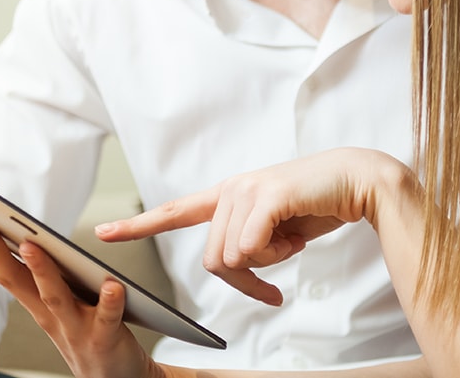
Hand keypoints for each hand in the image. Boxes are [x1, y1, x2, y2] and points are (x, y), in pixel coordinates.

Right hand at [0, 206, 164, 377]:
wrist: (112, 376)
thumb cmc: (84, 331)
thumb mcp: (53, 300)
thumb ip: (39, 270)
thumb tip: (21, 228)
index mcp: (32, 298)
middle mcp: (47, 312)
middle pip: (12, 276)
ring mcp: (74, 326)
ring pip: (54, 296)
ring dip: (41, 271)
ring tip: (33, 245)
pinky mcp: (105, 337)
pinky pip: (108, 317)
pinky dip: (110, 301)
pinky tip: (113, 285)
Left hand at [96, 147, 412, 305]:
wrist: (356, 182)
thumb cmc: (317, 206)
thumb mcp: (276, 233)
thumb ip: (249, 245)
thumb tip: (237, 265)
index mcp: (228, 196)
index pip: (175, 212)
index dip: (139, 226)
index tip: (103, 234)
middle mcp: (230, 190)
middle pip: (214, 262)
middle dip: (248, 277)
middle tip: (282, 258)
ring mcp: (246, 190)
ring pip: (233, 260)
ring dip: (270, 262)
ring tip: (293, 234)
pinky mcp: (266, 197)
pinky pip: (251, 249)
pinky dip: (277, 255)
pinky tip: (297, 235)